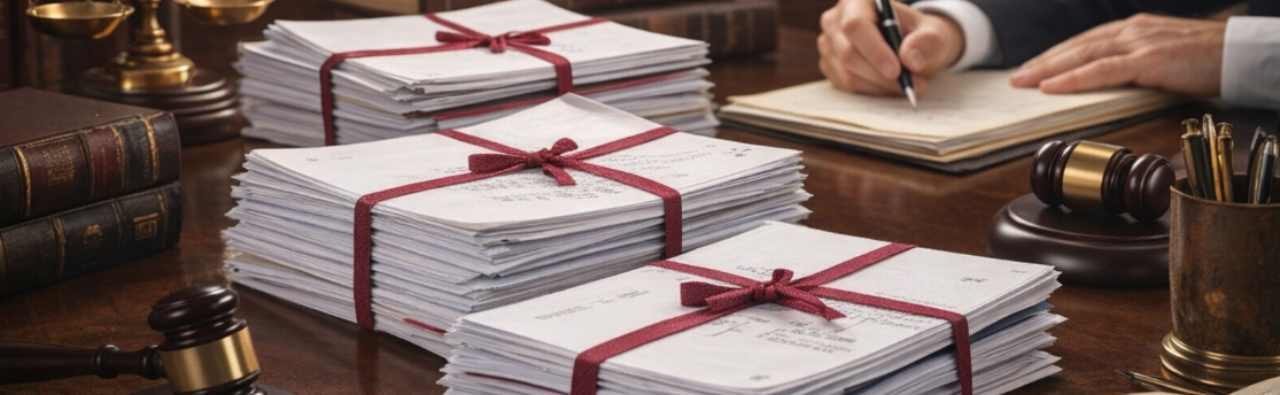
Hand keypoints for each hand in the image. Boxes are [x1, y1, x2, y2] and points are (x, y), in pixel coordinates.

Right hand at [819, 0, 964, 95]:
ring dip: (880, 86)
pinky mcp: (829, 64)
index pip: (856, 25)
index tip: (896, 71)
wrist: (912, 46)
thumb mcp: (935, 35)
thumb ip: (927, 43)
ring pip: (847, 74)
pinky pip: (846, 86)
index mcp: (858, 0)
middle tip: (912, 85)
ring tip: (907, 84)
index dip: (874, 50)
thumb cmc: (921, 36)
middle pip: (848, 54)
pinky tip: (890, 85)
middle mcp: (836, 19)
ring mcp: (828, 43)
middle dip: (881, 75)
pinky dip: (872, 90)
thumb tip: (909, 58)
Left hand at [1011, 13, 1224, 96]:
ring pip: (1082, 55)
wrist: (1239, 54)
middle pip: (1076, 47)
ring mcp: (1139, 43)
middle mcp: (1131, 31)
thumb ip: (1135, 66)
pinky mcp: (1148, 59)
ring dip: (1049, 70)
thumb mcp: (1162, 58)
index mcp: (1133, 29)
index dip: (1056, 56)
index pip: (1085, 43)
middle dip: (1043, 62)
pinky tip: (1052, 86)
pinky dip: (1073, 78)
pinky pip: (1101, 70)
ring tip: (1024, 83)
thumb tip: (1109, 84)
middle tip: (1016, 78)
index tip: (1033, 69)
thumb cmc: (1206, 59)